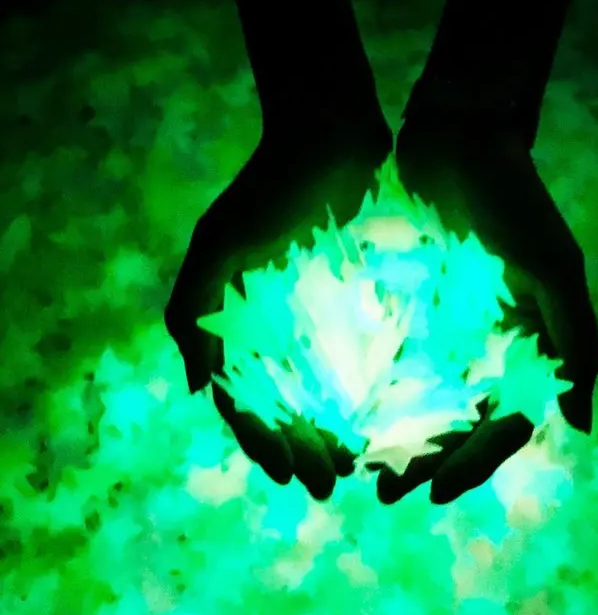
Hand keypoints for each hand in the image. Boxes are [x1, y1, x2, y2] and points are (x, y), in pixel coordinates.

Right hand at [165, 126, 391, 499]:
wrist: (330, 131)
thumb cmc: (272, 185)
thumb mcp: (220, 244)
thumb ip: (193, 312)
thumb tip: (200, 392)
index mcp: (236, 318)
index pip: (244, 396)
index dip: (261, 440)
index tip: (288, 475)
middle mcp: (274, 321)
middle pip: (285, 401)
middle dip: (303, 446)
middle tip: (332, 483)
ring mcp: (315, 309)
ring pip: (322, 385)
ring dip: (333, 428)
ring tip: (358, 461)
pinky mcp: (354, 294)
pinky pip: (357, 350)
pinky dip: (364, 387)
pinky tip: (388, 415)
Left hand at [374, 115, 597, 504]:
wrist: (461, 137)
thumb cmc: (511, 200)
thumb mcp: (554, 268)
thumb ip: (574, 344)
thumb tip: (578, 427)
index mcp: (532, 341)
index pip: (507, 421)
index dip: (475, 462)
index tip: (430, 493)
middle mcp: (496, 340)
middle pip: (466, 420)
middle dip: (431, 460)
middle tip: (383, 493)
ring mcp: (458, 322)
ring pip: (434, 397)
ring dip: (405, 435)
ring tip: (363, 466)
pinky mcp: (422, 300)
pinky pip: (405, 356)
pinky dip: (387, 389)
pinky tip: (353, 410)